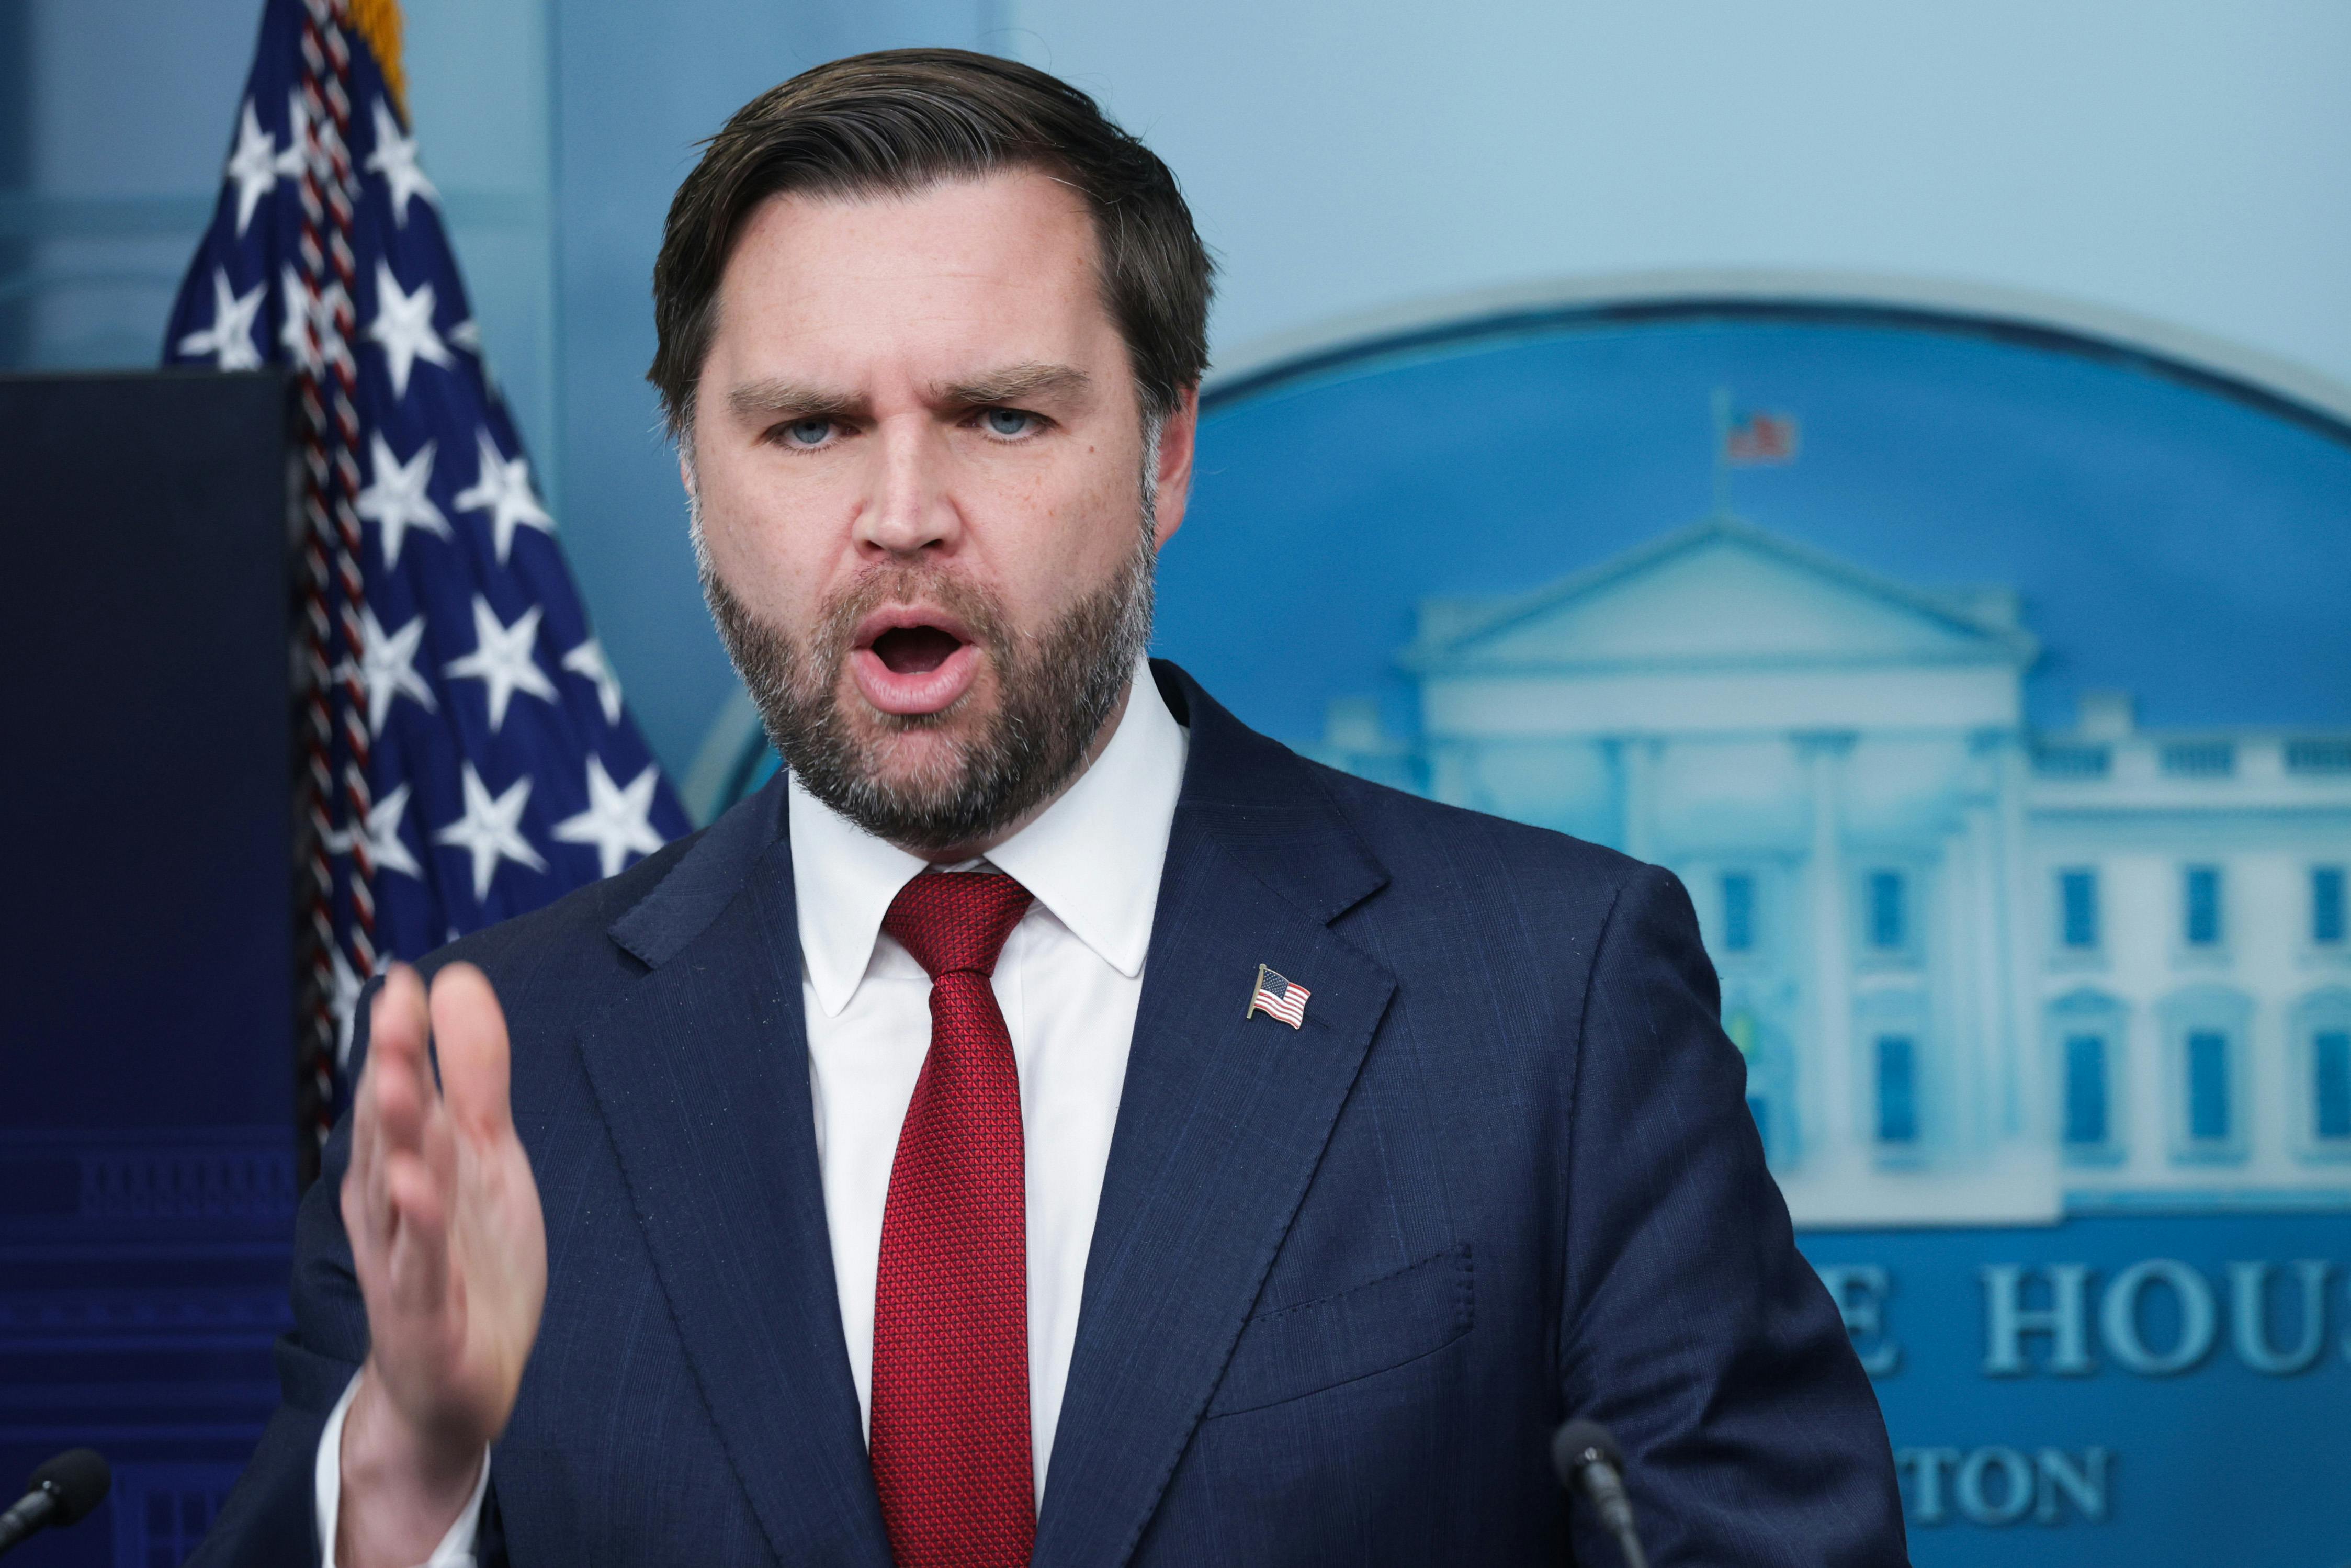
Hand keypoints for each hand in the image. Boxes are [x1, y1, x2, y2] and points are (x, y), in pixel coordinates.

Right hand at [337, 963, 546, 1567]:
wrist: (454, 1384)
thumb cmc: (465, 1258)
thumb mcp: (483, 1154)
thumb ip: (474, 1073)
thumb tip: (457, 982)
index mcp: (404, 1163)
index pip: (397, 1091)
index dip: (399, 1038)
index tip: (403, 980)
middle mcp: (392, 1207)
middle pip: (388, 1133)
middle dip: (390, 1071)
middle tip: (394, 1012)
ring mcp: (404, 1262)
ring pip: (396, 1192)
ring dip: (396, 1138)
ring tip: (400, 1083)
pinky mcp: (424, 1317)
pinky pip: (418, 1269)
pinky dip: (419, 1231)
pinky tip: (418, 1191)